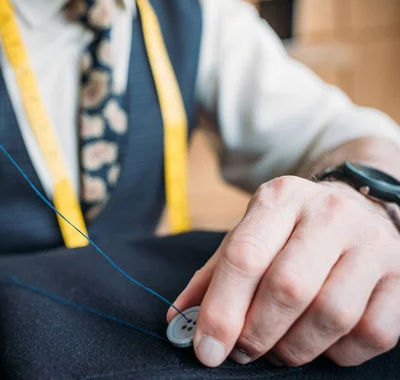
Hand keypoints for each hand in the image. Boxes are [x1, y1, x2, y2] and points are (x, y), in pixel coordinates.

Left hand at [169, 176, 399, 366]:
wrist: (359, 206)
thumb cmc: (292, 229)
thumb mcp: (248, 234)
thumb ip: (213, 275)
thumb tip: (178, 320)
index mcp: (281, 198)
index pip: (245, 256)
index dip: (221, 311)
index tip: (205, 348)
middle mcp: (330, 214)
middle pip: (289, 288)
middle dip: (257, 333)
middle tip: (241, 352)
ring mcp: (373, 245)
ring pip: (332, 316)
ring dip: (295, 348)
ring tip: (275, 350)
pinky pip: (372, 334)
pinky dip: (338, 354)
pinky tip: (318, 343)